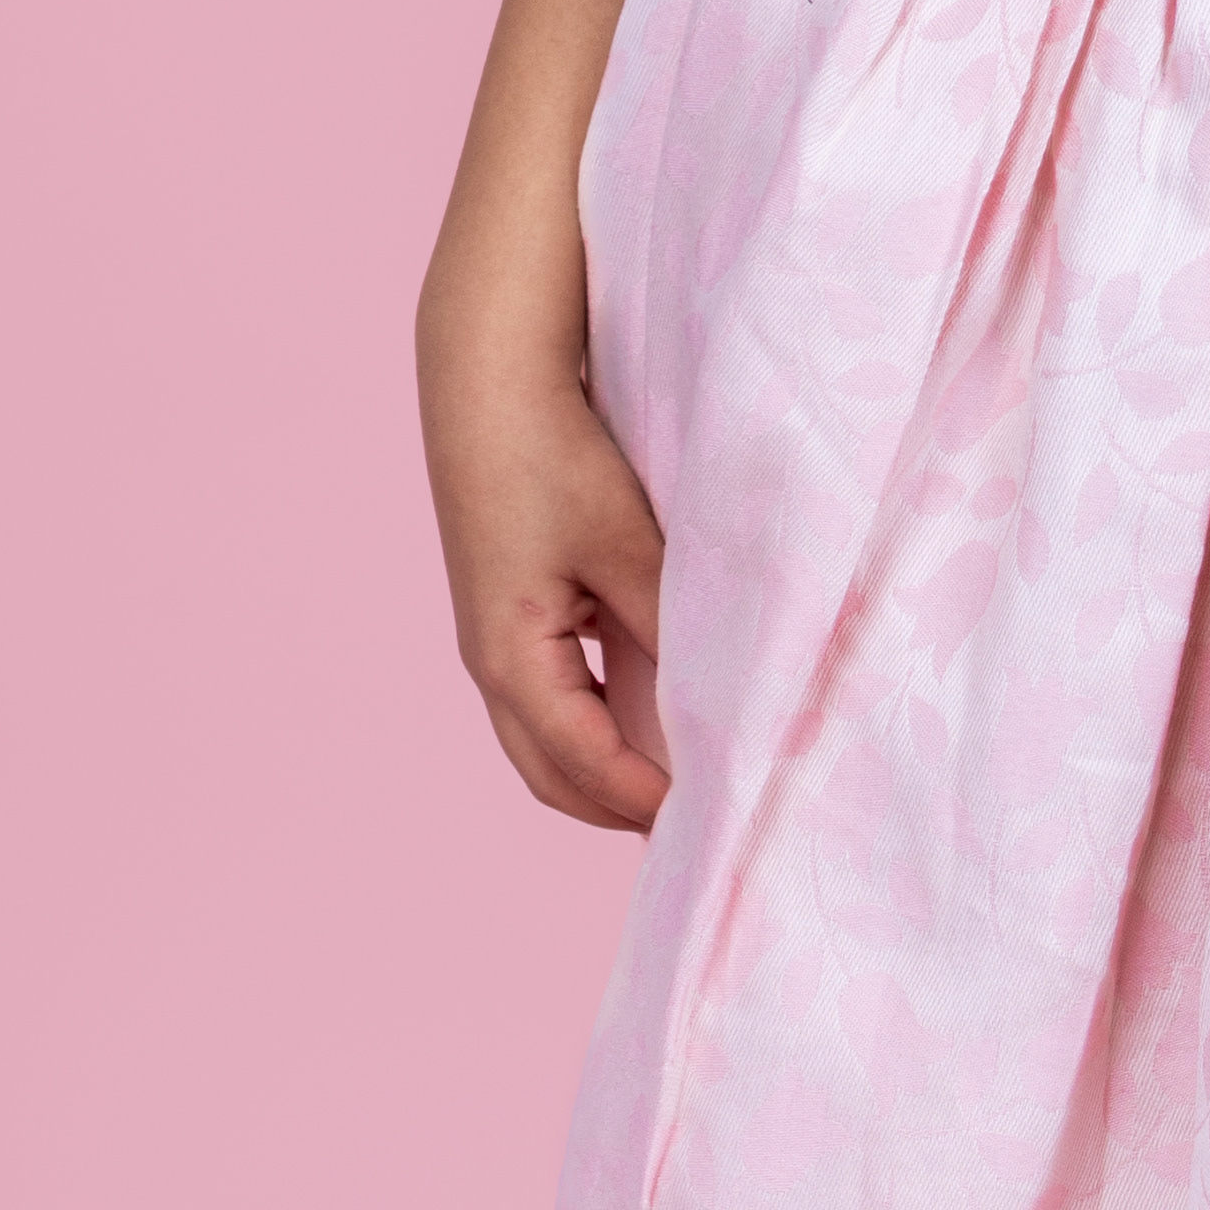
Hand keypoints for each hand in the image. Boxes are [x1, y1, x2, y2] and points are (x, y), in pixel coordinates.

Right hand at [422, 345, 670, 830]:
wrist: (488, 385)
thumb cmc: (552, 458)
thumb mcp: (626, 547)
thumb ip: (668, 629)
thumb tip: (722, 700)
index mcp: (510, 661)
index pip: (585, 766)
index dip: (646, 801)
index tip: (710, 818)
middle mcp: (491, 666)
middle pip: (553, 775)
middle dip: (619, 809)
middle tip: (696, 825)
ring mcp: (496, 641)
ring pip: (549, 741)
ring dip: (607, 770)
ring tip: (680, 784)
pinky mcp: (511, 612)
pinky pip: (555, 695)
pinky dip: (600, 723)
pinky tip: (654, 713)